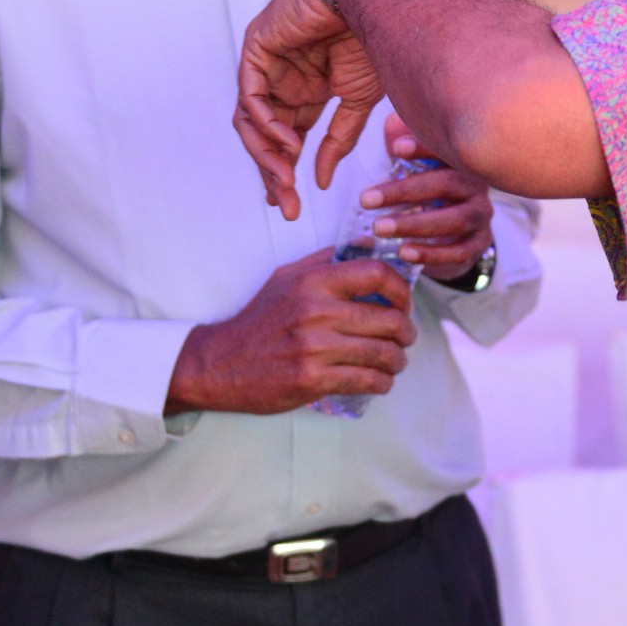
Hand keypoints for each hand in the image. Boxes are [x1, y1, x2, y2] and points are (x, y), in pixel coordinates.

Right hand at [165, 247, 414, 415]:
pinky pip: (367, 380)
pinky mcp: (313, 379)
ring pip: (384, 354)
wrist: (220, 362)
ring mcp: (315, 347)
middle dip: (406, 332)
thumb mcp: (287, 277)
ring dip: (397, 360)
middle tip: (405, 338)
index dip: (402, 289)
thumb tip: (369, 243)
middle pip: (390, 319)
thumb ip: (327, 260)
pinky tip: (379, 380)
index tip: (403, 302)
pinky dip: (382, 382)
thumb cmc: (259, 320)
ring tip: (394, 361)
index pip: (377, 274)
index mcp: (314, 282)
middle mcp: (316, 311)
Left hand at [234, 0, 384, 220]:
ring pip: (251, 121)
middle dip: (274, 173)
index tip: (292, 204)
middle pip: (266, 136)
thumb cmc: (374, 37)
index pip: (287, 140)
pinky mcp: (257, 49)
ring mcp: (268, 66)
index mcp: (306, 93)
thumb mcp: (359, 102)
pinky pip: (250, 96)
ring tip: (286, 178)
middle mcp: (283, 81)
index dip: (286, 172)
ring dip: (266, 154)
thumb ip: (338, 141)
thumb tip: (320, 181)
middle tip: (286, 203)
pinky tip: (288, 142)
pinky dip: (265, 123)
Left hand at [359, 113, 494, 283]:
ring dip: (415, 224)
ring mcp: (481, 216)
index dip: (423, 148)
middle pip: (448, 184)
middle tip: (366, 200)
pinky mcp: (479, 244)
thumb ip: (403, 141)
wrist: (456, 229)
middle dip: (404, 192)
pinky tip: (405, 252)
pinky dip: (433, 254)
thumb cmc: (430, 187)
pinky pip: (460, 251)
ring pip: (455, 220)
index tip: (395, 149)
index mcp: (461, 160)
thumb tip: (391, 123)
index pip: (447, 149)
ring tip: (379, 228)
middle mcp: (477, 185)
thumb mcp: (415, 163)